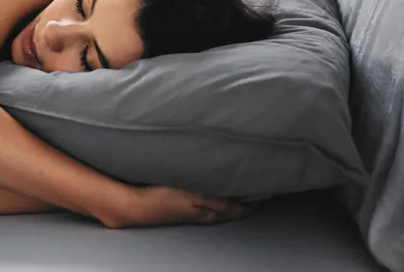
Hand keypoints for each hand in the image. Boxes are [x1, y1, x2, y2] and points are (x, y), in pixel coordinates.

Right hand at [102, 186, 245, 228]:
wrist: (136, 207)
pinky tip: (215, 191)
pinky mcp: (184, 207)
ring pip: (221, 207)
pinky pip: (209, 204)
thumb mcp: (193, 197)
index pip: (239, 209)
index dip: (253, 201)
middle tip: (259, 190)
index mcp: (210, 212)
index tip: (266, 192)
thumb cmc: (163, 199)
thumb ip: (217, 201)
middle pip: (232, 209)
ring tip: (243, 189)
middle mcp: (204, 214)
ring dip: (233, 199)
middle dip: (246, 201)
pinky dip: (219, 198)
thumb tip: (242, 206)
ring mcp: (193, 212)